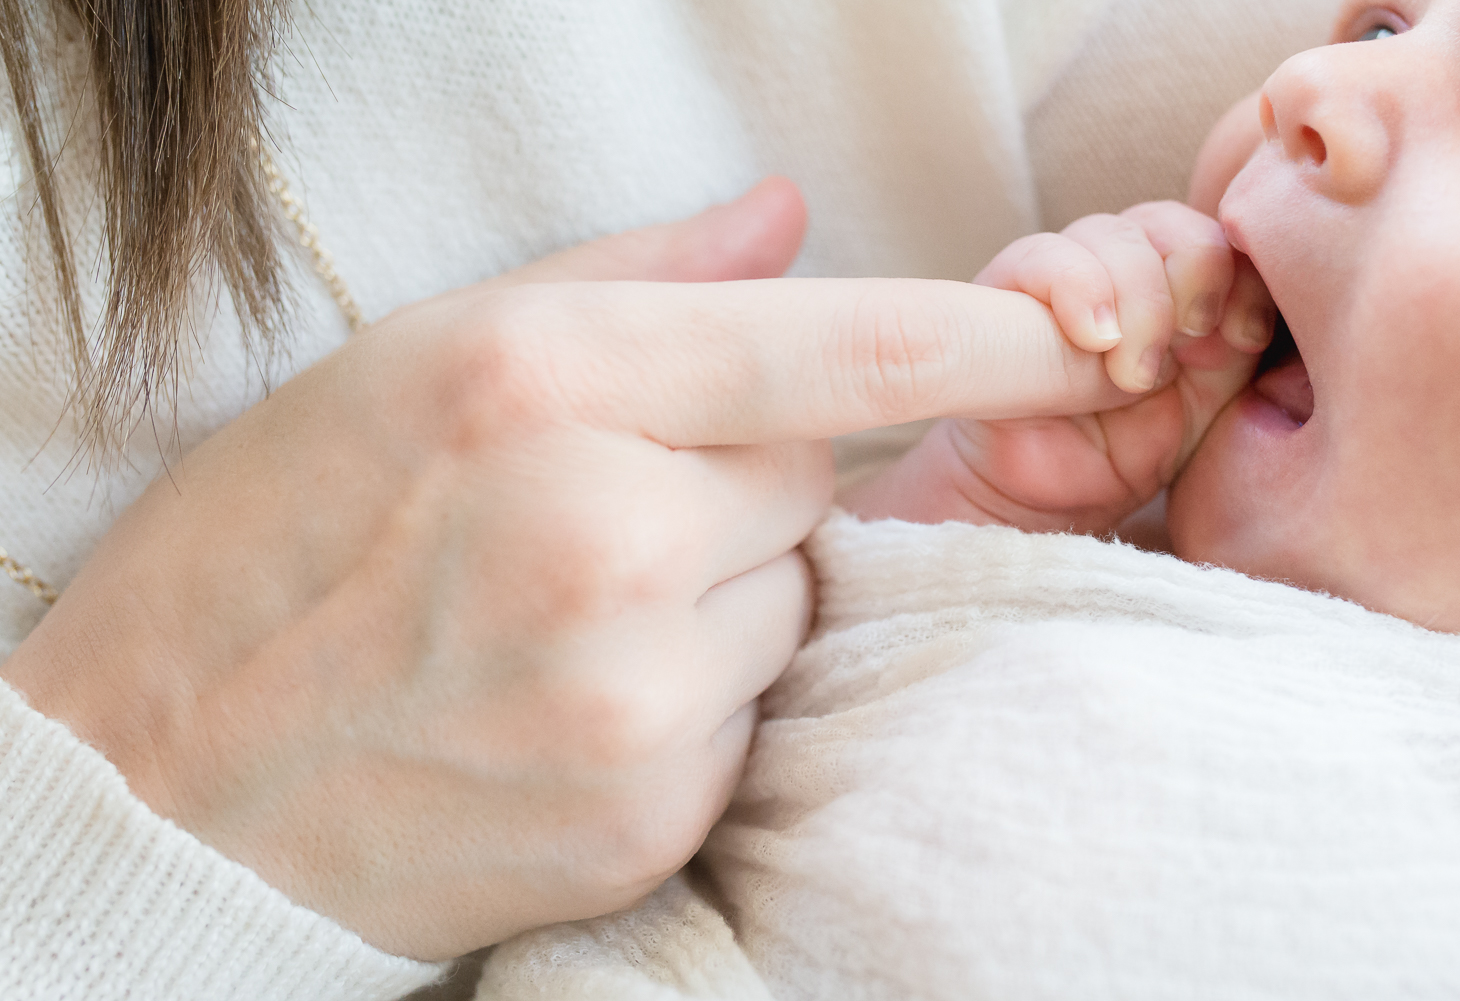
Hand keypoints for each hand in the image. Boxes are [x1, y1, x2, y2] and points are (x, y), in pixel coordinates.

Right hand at [1, 180, 1130, 960]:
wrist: (169, 779)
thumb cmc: (271, 541)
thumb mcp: (415, 354)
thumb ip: (632, 275)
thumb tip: (791, 226)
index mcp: (549, 386)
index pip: (845, 353)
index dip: (994, 340)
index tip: (1094, 334)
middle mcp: (607, 535)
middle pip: (811, 477)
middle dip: (739, 475)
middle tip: (591, 503)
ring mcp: (633, 692)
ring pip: (790, 601)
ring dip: (716, 590)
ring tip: (561, 609)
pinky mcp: (647, 812)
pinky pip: (747, 714)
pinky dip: (689, 693)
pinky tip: (563, 697)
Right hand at [842, 201, 1272, 532]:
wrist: (1045, 499)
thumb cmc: (1125, 451)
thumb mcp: (1205, 400)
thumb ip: (1235, 343)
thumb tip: (1265, 301)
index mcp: (1178, 283)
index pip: (1219, 230)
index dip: (1240, 270)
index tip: (1243, 336)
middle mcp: (1121, 267)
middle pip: (1166, 221)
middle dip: (1191, 274)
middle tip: (1188, 343)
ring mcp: (1061, 274)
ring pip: (1110, 233)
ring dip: (1136, 294)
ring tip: (1131, 371)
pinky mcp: (1005, 290)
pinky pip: (1042, 255)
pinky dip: (1077, 286)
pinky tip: (1094, 337)